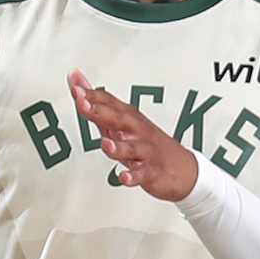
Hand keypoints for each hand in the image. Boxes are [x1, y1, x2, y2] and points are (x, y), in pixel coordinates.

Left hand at [68, 71, 197, 201]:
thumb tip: (77, 81)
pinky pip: (143, 174)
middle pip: (120, 119)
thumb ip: (96, 104)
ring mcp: (146, 151)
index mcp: (129, 118)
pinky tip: (124, 177)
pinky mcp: (152, 171)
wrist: (184, 169)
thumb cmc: (146, 143)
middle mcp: (138, 131)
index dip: (91, 95)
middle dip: (101, 111)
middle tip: (83, 104)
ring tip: (106, 144)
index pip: (109, 102)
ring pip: (132, 147)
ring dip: (118, 146)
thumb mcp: (120, 122)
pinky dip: (134, 176)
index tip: (75, 87)